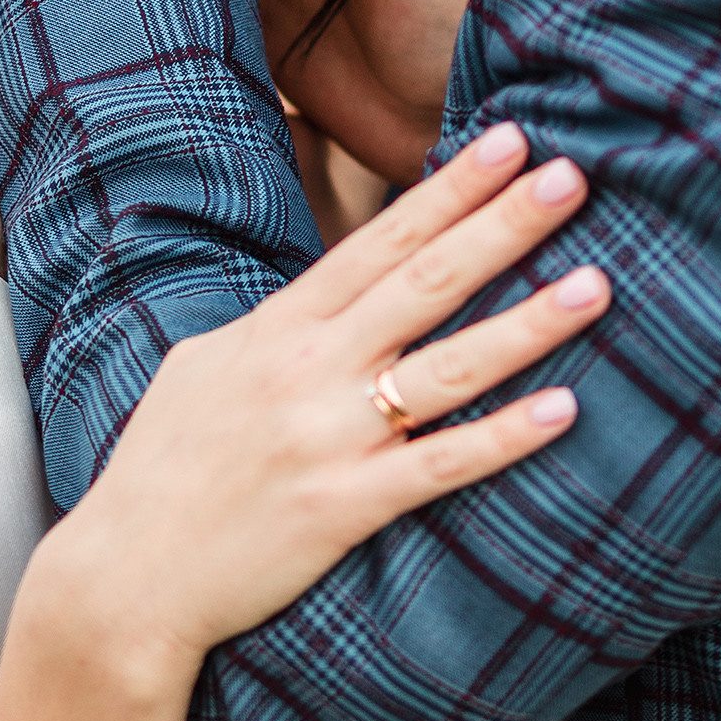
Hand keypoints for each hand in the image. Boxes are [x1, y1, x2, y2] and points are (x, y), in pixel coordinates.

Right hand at [32, 124, 604, 694]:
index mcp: (277, 329)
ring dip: (527, 322)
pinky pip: (439, 466)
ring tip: (596, 284)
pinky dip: (503, 438)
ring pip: (447, 367)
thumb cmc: (161, 471)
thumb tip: (313, 298)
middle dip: (501, 224)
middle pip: (423, 282)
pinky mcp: (343, 508)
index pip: (378, 242)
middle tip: (572, 176)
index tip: (509, 142)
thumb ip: (268, 329)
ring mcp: (328, 438)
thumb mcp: (202, 369)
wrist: (123, 578)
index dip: (448, 190)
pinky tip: (563, 410)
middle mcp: (307, 370)